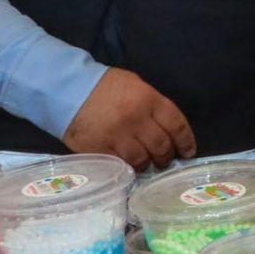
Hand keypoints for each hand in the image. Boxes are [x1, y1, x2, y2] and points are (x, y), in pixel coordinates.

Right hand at [63, 68, 198, 170]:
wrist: (66, 89)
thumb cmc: (104, 86)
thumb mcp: (135, 85)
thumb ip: (152, 105)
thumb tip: (166, 127)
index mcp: (148, 100)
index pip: (177, 125)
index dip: (186, 141)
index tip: (188, 151)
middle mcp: (136, 119)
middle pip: (161, 146)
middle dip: (166, 156)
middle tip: (164, 160)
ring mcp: (117, 136)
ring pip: (142, 160)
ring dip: (147, 164)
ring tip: (146, 163)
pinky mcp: (99, 150)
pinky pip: (121, 165)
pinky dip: (128, 167)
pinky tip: (129, 166)